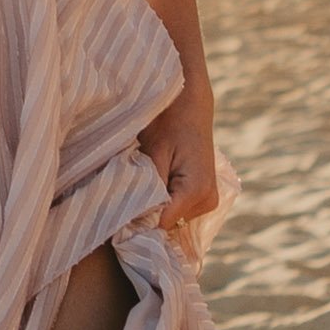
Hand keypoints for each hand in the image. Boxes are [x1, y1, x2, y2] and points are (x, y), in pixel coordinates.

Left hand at [139, 85, 217, 231]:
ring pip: (172, 219)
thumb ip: (148, 188)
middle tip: (129, 191)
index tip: (120, 210)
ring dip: (156, 207)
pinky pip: (178, 211)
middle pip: (167, 224)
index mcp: (196, 190)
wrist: (189, 105)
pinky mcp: (204, 198)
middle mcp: (207, 200)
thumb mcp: (154, 153)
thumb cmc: (169, 122)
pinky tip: (155, 184)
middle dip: (147, 213)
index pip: (161, 224)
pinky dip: (164, 202)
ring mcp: (208, 201)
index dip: (139, 220)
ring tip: (145, 181)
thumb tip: (137, 219)